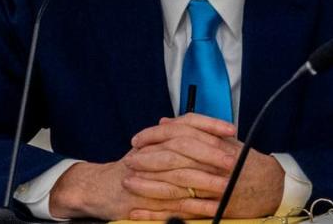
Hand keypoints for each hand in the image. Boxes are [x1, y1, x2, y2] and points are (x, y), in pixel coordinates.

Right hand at [46, 115, 237, 222]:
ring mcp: (148, 176)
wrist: (100, 188)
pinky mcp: (146, 201)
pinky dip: (195, 206)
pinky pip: (174, 204)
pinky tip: (213, 208)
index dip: (209, 124)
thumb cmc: (132, 167)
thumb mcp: (153, 147)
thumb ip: (176, 138)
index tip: (231, 129)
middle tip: (233, 159)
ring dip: (207, 180)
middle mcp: (152, 151)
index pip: (186, 122)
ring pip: (181, 175)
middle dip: (211, 152)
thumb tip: (209, 133)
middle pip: (185, 146)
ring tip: (227, 185)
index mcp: (157, 137)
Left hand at [125, 114, 283, 220]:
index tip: (137, 139)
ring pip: (176, 186)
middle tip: (129, 161)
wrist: (272, 186)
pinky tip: (140, 211)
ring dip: (149, 186)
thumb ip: (193, 129)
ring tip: (128, 184)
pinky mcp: (214, 210)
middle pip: (175, 159)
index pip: (180, 135)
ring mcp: (215, 188)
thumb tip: (164, 122)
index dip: (156, 137)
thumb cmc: (245, 161)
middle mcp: (215, 163)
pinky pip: (182, 212)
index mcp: (215, 143)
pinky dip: (158, 213)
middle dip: (148, 160)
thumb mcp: (222, 139)